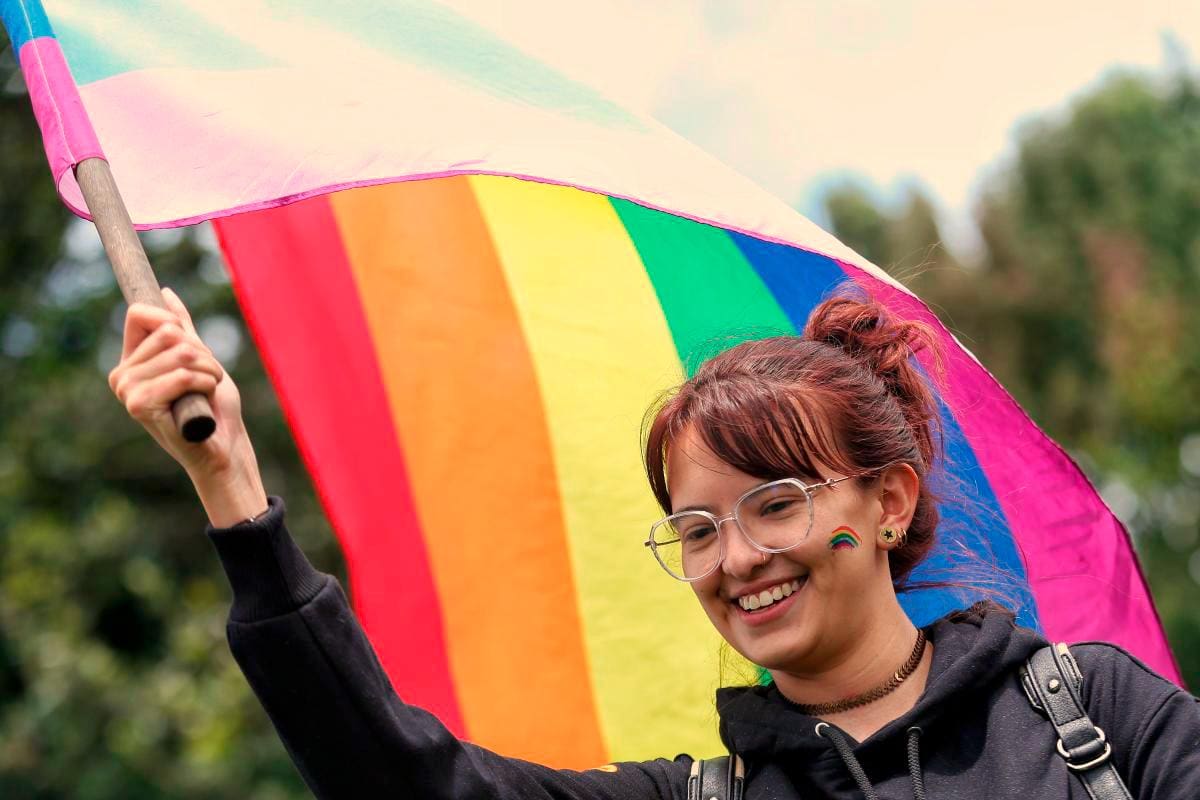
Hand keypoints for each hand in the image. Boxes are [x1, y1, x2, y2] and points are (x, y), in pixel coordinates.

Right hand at [109, 288, 267, 525]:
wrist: (224, 447)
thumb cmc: (213, 406)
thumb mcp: (200, 358)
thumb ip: (180, 328)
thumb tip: (166, 293)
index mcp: (131, 362)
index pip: (141, 314)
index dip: (175, 324)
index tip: (192, 351)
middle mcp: (121, 375)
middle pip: (168, 332)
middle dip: (201, 353)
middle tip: (206, 379)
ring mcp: (127, 391)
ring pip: (180, 352)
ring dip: (209, 369)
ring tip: (206, 391)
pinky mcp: (139, 406)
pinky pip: (183, 375)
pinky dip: (206, 383)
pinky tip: (202, 403)